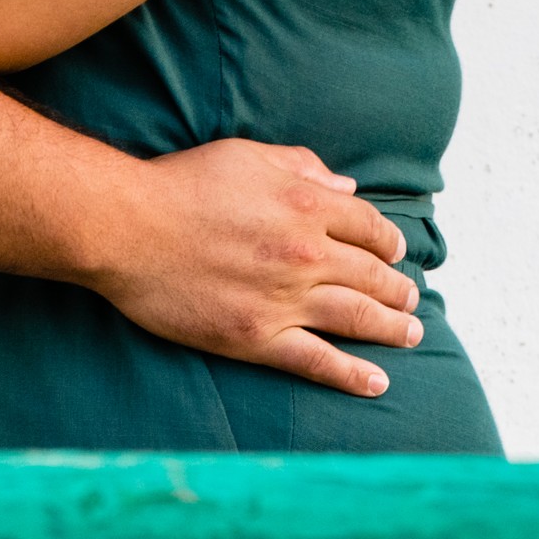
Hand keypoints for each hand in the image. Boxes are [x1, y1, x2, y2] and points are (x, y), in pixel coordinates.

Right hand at [77, 139, 420, 396]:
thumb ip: (302, 168)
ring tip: (411, 335)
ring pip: (357, 318)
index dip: (389, 242)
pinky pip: (317, 360)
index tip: (395, 254)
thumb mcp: (246, 156)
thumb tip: (345, 187)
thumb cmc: (179, 185)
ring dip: (392, 328)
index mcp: (307, 205)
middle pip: (372, 275)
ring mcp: (284, 300)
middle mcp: (306, 254)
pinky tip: (377, 382)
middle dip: (399, 290)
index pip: (370, 228)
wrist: (127, 228)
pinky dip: (352, 373)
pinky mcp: (256, 338)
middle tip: (411, 300)